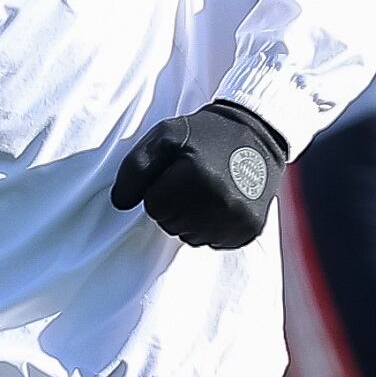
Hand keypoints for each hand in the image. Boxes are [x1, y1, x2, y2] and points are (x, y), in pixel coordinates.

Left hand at [110, 101, 286, 249]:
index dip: (158, 190)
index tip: (173, 174)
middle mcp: (221, 201)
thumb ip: (135, 167)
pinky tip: (219, 204)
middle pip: (170, 225)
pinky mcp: (250, 229)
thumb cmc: (203, 134)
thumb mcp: (164, 136)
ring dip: (190, 220)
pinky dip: (211, 228)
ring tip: (204, 192)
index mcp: (197, 175)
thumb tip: (119, 203)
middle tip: (189, 182)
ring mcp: (238, 218)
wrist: (256, 134)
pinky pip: (214, 243)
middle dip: (172, 206)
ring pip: (191, 238)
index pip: (154, 207)